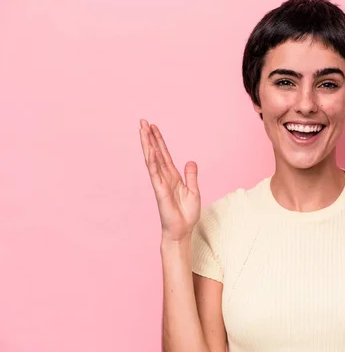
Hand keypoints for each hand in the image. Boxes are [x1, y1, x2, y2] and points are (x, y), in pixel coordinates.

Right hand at [139, 119, 200, 241]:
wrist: (182, 230)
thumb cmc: (187, 213)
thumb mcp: (194, 191)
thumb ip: (191, 175)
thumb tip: (190, 161)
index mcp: (173, 176)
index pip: (164, 154)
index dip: (159, 140)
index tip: (153, 127)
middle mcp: (164, 177)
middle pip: (156, 153)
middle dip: (149, 137)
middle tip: (143, 121)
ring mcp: (160, 183)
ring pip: (152, 159)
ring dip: (147, 144)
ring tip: (142, 130)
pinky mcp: (160, 190)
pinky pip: (155, 173)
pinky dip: (152, 160)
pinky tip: (149, 149)